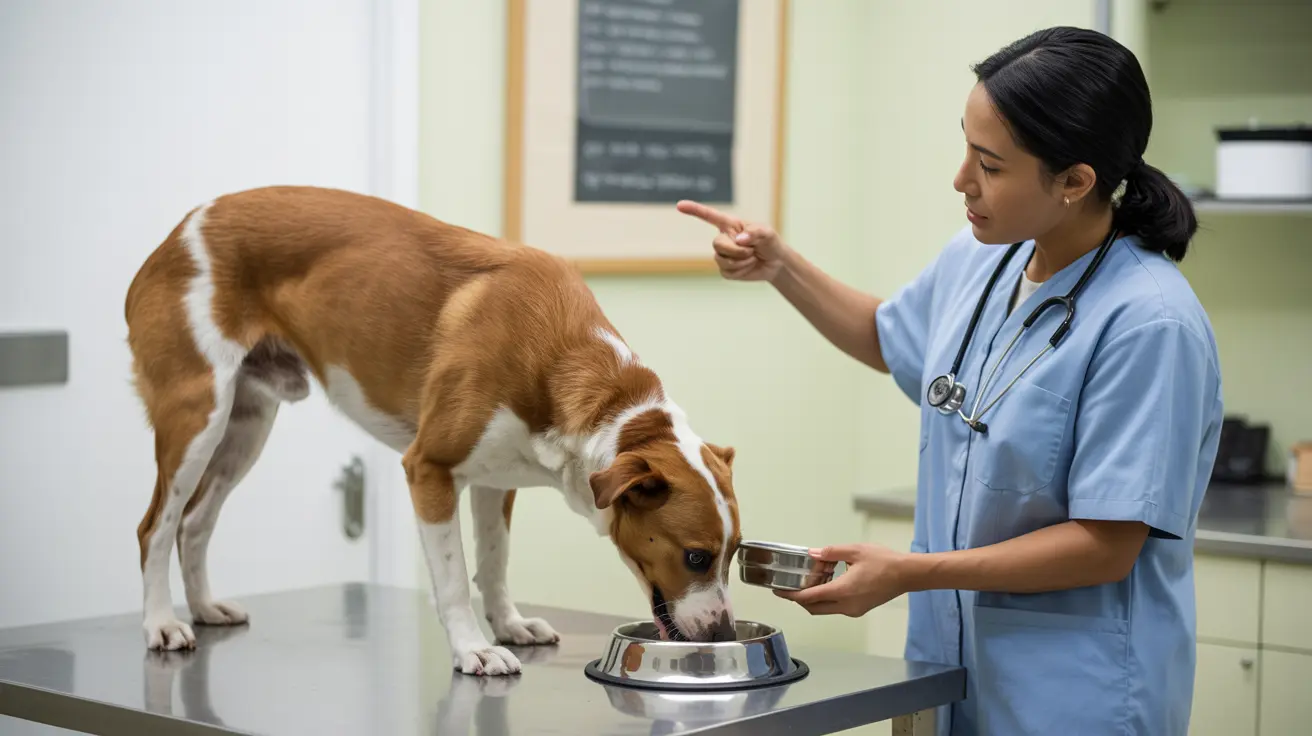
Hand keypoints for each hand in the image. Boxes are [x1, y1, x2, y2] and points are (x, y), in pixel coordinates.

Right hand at [675, 200, 786, 282]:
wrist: (775, 263)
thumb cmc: (770, 243)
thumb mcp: (768, 233)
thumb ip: (756, 232)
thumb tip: (739, 239)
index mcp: (730, 225)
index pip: (709, 216)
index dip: (694, 210)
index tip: (680, 205)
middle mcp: (724, 238)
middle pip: (717, 244)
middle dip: (736, 250)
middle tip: (752, 251)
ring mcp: (723, 255)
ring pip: (721, 260)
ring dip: (741, 261)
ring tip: (752, 257)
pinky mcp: (726, 270)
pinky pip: (727, 272)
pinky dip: (741, 270)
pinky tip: (749, 266)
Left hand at [774, 543, 908, 616]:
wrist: (907, 574)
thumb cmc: (884, 561)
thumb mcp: (855, 550)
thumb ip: (830, 553)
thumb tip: (812, 554)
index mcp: (842, 591)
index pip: (809, 598)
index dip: (791, 595)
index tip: (778, 591)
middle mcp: (846, 606)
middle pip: (813, 608)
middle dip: (798, 600)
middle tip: (788, 587)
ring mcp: (853, 610)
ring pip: (824, 609)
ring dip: (813, 599)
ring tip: (807, 581)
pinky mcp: (859, 609)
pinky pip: (836, 607)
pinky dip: (826, 599)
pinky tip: (826, 583)